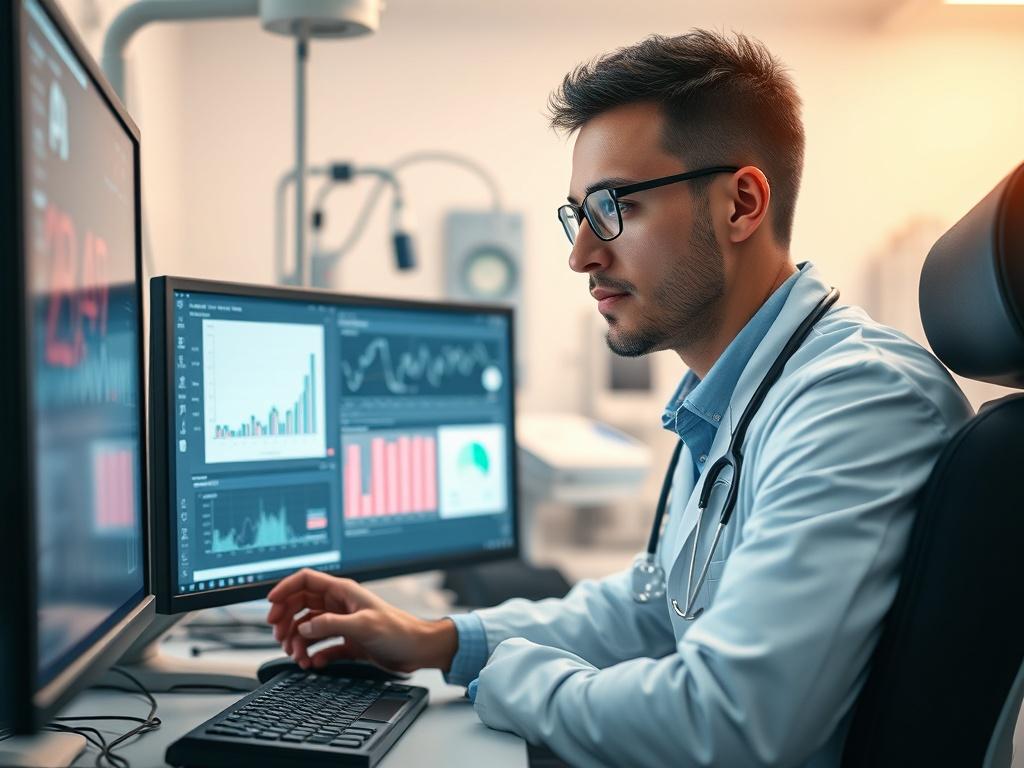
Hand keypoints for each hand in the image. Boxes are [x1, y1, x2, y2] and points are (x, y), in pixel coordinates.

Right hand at [266, 568, 457, 672]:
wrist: (418, 650)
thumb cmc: (398, 630)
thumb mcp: (363, 625)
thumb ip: (331, 625)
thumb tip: (304, 627)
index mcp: (343, 592)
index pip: (306, 581)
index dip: (285, 588)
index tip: (270, 604)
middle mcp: (339, 605)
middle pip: (301, 605)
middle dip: (286, 619)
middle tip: (279, 636)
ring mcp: (342, 623)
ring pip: (308, 627)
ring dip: (298, 641)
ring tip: (298, 656)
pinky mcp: (347, 642)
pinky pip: (321, 646)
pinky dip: (314, 654)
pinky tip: (314, 663)